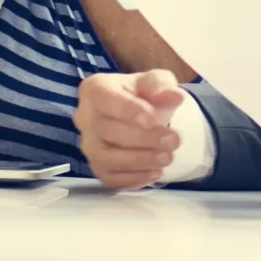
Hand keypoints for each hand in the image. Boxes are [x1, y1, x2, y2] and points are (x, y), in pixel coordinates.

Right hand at [75, 68, 185, 190]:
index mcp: (96, 89)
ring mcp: (88, 145)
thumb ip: (163, 86)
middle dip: (143, 138)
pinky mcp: (97, 166)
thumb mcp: (157, 82)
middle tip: (173, 141)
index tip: (153, 119)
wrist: (142, 114)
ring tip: (168, 158)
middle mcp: (85, 118)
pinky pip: (109, 178)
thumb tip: (175, 97)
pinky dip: (133, 179)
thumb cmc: (145, 94)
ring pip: (105, 158)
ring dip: (139, 161)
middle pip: (106, 131)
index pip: (105, 99)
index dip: (128, 110)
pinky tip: (156, 173)